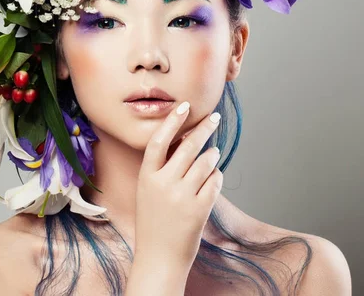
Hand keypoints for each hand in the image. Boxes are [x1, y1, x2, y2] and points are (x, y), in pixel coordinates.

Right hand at [134, 101, 222, 270]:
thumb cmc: (153, 220)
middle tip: (213, 118)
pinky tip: (212, 178)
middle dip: (203, 128)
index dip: (172, 121)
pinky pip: (215, 181)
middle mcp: (164, 184)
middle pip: (188, 146)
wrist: (159, 257)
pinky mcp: (200, 209)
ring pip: (206, 162)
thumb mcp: (147, 190)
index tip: (184, 106)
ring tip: (212, 153)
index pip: (159, 141)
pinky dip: (216, 176)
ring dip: (212, 154)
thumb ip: (161, 167)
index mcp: (147, 177)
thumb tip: (184, 139)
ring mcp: (183, 197)